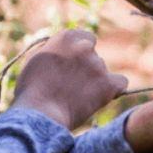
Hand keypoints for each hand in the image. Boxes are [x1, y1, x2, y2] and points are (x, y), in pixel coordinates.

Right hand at [12, 30, 126, 129]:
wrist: (39, 114)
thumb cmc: (31, 91)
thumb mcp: (36, 60)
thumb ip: (55, 51)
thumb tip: (65, 50)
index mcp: (65, 38)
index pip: (84, 37)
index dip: (80, 51)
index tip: (75, 62)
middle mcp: (84, 47)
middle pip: (93, 56)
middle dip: (86, 68)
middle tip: (73, 85)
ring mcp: (98, 65)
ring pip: (103, 71)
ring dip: (95, 81)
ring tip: (77, 98)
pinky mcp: (108, 83)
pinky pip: (120, 82)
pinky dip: (114, 89)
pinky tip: (102, 98)